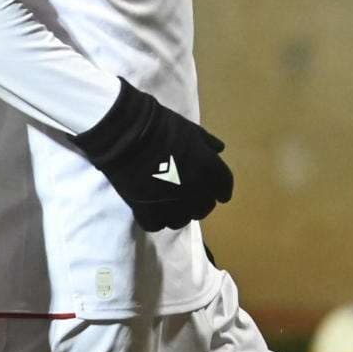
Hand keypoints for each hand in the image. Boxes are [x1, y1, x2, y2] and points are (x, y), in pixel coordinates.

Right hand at [72, 80, 234, 231]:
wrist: (128, 133)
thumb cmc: (162, 126)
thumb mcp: (191, 129)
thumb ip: (207, 143)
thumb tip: (219, 150)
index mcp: (208, 168)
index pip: (224, 187)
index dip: (222, 190)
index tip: (220, 194)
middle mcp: (194, 190)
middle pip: (205, 207)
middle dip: (201, 203)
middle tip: (192, 197)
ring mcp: (170, 203)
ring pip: (182, 221)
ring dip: (180, 214)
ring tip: (172, 205)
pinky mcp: (146, 211)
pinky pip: (158, 225)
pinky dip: (157, 219)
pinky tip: (153, 210)